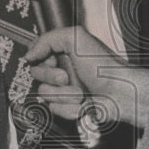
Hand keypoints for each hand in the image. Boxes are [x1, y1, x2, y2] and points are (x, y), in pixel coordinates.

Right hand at [25, 26, 148, 129]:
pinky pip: (56, 109)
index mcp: (65, 52)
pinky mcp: (70, 107)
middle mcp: (64, 70)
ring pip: (45, 94)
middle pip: (37, 75)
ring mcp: (66, 89)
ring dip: (63, 94)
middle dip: (51, 77)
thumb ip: (48, 39)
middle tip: (67, 77)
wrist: (120, 93)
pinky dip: (70, 108)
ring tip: (81, 92)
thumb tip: (29, 53)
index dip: (40, 58)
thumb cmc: (104, 66)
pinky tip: (84, 103)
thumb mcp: (76, 38)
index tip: (50, 59)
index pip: (37, 54)